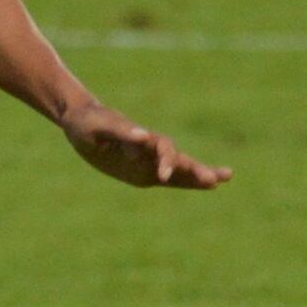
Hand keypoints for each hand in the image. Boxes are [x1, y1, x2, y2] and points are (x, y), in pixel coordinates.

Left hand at [61, 101, 229, 191]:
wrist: (82, 121)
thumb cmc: (88, 122)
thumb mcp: (99, 127)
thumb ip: (121, 131)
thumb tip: (144, 135)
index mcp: (140, 137)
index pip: (161, 148)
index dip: (166, 160)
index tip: (164, 176)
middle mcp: (150, 148)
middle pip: (178, 158)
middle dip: (195, 169)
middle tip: (217, 179)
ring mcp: (150, 160)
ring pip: (179, 169)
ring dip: (199, 174)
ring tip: (224, 178)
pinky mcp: (145, 172)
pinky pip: (170, 179)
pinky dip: (188, 182)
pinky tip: (207, 185)